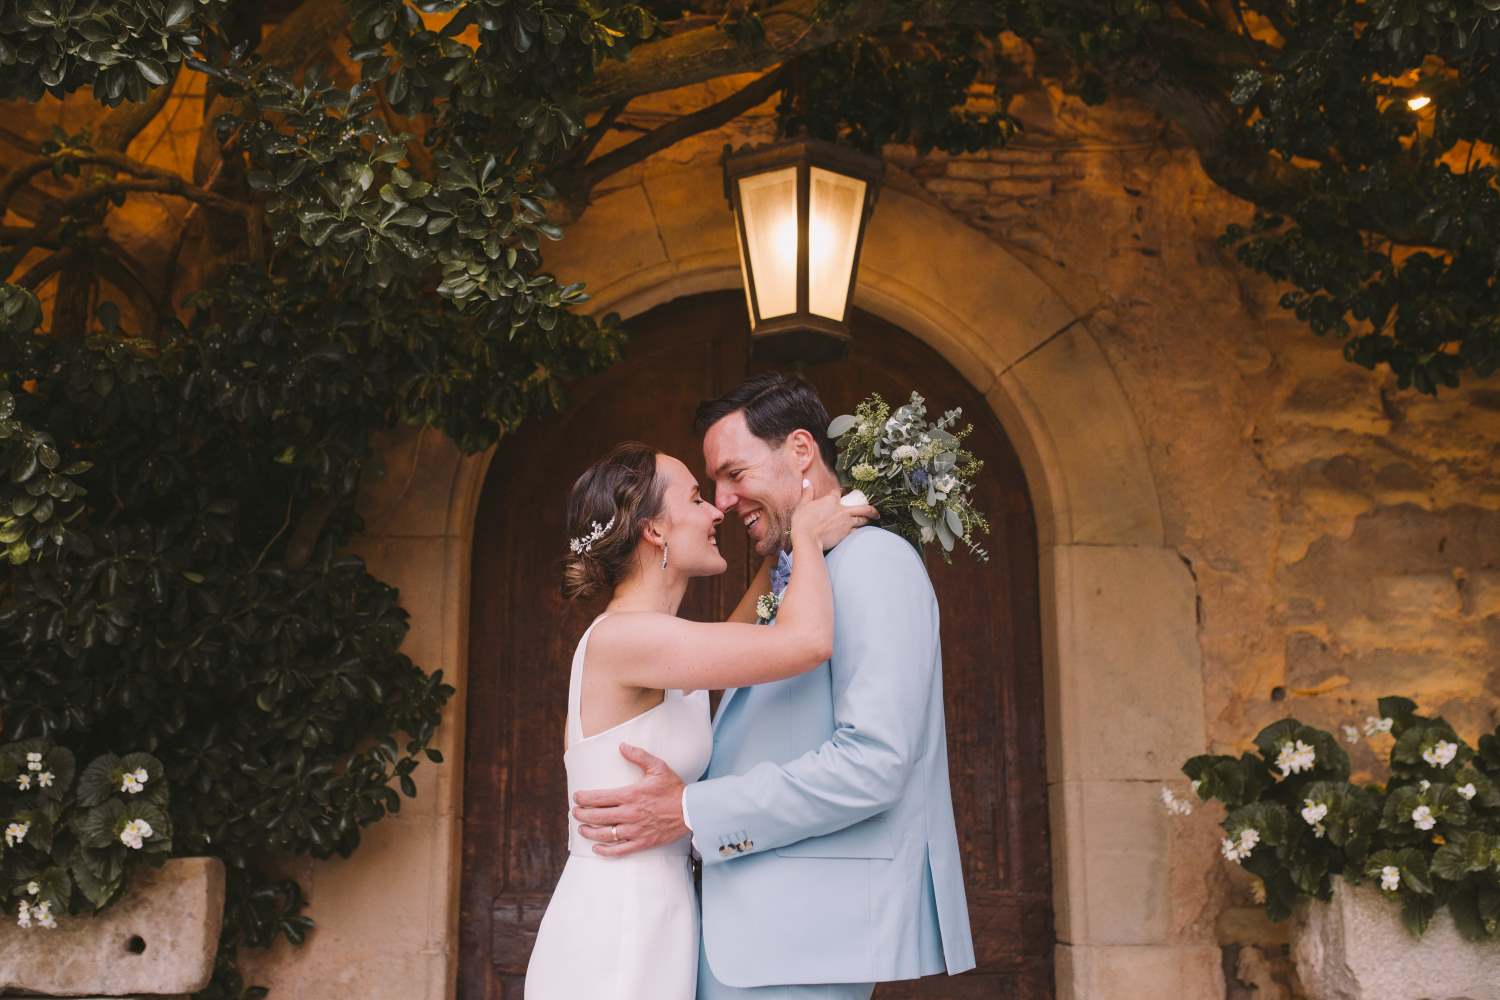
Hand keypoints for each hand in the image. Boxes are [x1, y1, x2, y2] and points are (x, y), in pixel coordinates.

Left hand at [572, 743, 687, 856]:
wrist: (691, 811)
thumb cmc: (673, 788)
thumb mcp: (658, 767)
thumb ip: (638, 755)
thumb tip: (621, 746)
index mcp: (631, 795)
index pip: (600, 798)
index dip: (584, 798)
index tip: (576, 797)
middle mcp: (630, 814)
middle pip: (598, 817)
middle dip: (582, 814)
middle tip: (575, 812)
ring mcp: (635, 830)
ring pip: (605, 834)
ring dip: (590, 832)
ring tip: (582, 828)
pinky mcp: (642, 842)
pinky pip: (620, 850)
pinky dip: (606, 850)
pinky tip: (597, 848)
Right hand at [790, 480, 876, 551]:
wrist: (807, 538)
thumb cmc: (802, 523)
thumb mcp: (802, 505)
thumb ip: (807, 493)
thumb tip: (807, 482)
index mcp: (830, 501)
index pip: (837, 493)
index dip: (839, 492)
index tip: (840, 492)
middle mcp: (841, 510)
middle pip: (861, 508)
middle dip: (870, 509)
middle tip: (875, 511)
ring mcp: (846, 522)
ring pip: (862, 520)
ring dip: (868, 520)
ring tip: (872, 520)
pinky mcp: (846, 534)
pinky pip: (857, 531)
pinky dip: (860, 531)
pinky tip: (862, 532)